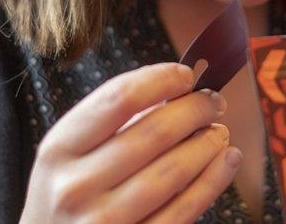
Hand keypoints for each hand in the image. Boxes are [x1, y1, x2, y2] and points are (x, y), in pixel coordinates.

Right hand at [19, 62, 243, 222]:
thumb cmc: (68, 191)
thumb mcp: (71, 152)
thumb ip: (113, 120)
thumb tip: (179, 92)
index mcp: (59, 149)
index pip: (120, 98)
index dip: (162, 80)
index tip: (185, 76)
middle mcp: (77, 186)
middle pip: (154, 132)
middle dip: (195, 110)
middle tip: (212, 103)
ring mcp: (104, 221)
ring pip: (174, 170)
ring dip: (208, 144)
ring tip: (219, 132)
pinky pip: (185, 209)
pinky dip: (213, 180)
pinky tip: (226, 161)